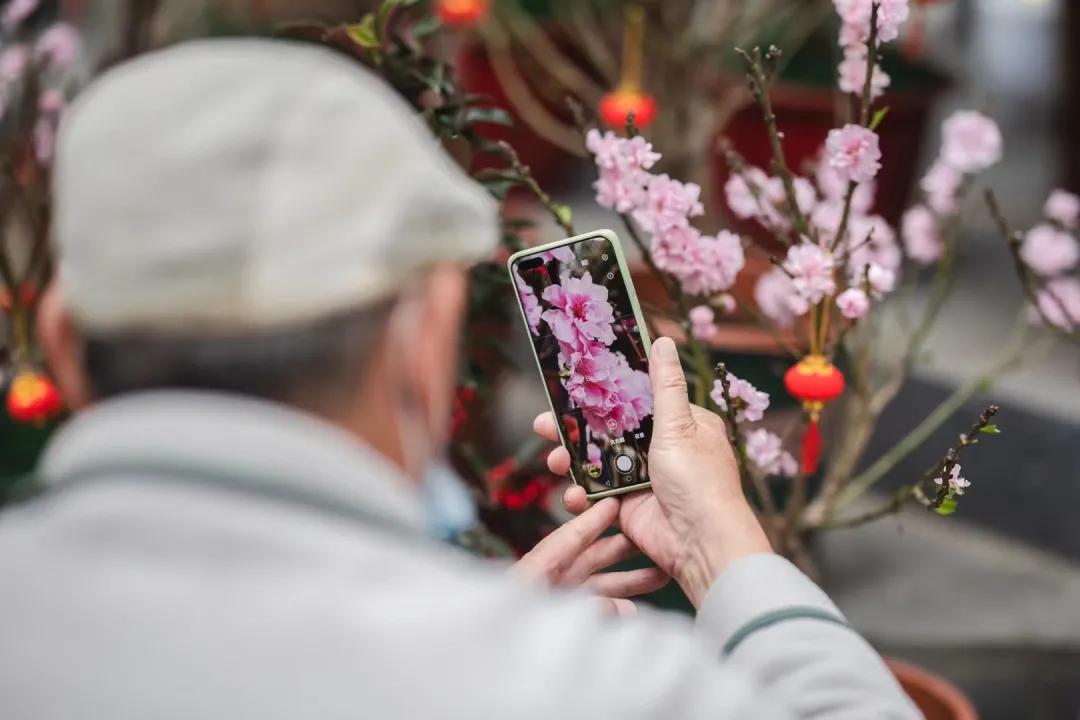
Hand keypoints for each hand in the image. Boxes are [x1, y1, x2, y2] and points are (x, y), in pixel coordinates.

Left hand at [512, 496, 669, 616]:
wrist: (479, 665)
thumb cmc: (499, 631)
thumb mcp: (542, 614)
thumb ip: (587, 610)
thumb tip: (625, 608)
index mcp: (535, 571)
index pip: (568, 538)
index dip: (592, 520)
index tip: (614, 502)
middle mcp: (548, 582)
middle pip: (590, 557)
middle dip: (622, 547)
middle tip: (652, 533)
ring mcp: (555, 601)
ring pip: (597, 585)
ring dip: (627, 580)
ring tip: (660, 573)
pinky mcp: (559, 620)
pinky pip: (591, 610)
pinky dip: (613, 608)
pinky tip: (634, 610)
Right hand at [534, 336, 771, 606]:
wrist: (699, 543)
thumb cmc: (700, 481)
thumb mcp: (680, 425)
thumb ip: (664, 385)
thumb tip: (662, 342)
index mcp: (682, 425)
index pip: (636, 400)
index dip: (603, 393)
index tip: (572, 386)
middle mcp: (661, 449)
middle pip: (608, 430)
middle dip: (574, 429)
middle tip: (544, 424)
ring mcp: (642, 478)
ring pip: (597, 462)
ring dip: (571, 460)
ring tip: (554, 460)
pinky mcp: (627, 505)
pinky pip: (597, 493)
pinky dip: (581, 493)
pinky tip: (573, 493)